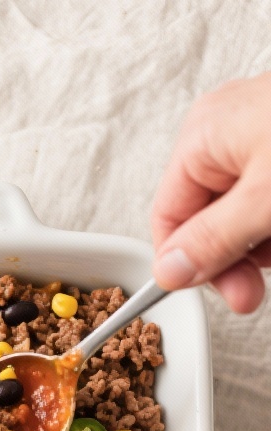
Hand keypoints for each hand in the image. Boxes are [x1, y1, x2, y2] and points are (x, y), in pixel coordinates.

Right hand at [151, 72, 270, 311]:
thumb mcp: (265, 201)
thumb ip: (213, 241)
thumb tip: (171, 271)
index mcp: (205, 138)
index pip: (169, 218)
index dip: (190, 264)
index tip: (220, 293)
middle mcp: (230, 137)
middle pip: (209, 222)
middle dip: (238, 260)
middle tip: (255, 292)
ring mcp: (264, 144)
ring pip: (248, 220)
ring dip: (268, 246)